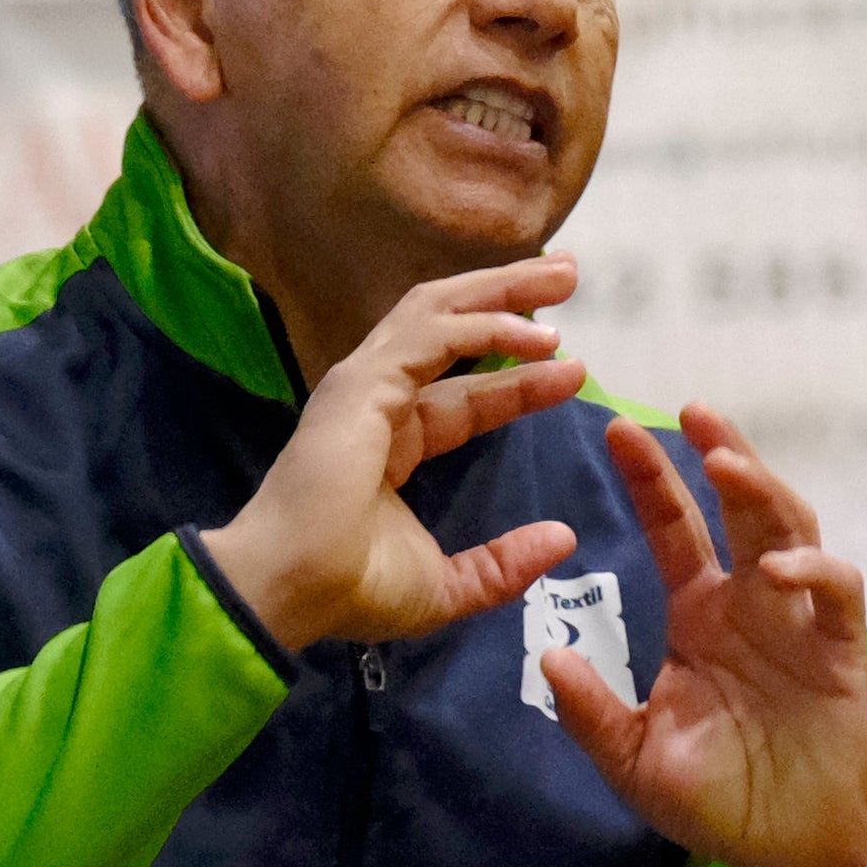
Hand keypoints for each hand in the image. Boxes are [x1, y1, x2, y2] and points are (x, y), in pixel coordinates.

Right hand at [202, 264, 591, 653]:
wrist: (293, 589)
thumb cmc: (353, 589)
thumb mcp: (449, 585)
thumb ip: (504, 564)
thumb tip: (563, 540)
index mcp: (391, 444)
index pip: (465, 396)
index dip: (519, 380)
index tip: (573, 370)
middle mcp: (376, 402)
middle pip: (450, 329)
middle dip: (509, 298)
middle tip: (567, 277)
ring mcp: (365, 385)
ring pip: (438, 312)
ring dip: (502, 291)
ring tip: (562, 276)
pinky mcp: (364, 381)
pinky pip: (433, 336)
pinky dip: (487, 325)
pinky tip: (536, 335)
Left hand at [536, 405, 866, 866]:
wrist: (786, 852)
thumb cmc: (714, 801)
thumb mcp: (633, 759)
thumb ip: (592, 712)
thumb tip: (547, 659)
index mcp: (699, 614)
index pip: (674, 528)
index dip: (651, 479)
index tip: (614, 429)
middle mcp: (750, 603)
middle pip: (740, 507)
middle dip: (719, 454)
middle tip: (690, 411)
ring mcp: (800, 621)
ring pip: (792, 530)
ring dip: (764, 492)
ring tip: (726, 463)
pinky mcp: (841, 652)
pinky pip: (838, 592)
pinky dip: (815, 570)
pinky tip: (779, 566)